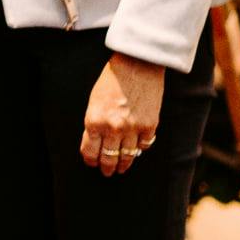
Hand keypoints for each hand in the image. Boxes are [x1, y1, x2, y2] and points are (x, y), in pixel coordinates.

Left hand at [80, 51, 164, 175]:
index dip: (91, 160)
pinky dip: (140, 149)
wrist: (136, 66)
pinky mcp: (150, 126)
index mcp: (94, 121)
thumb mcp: (93, 102)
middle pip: (109, 157)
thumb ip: (94, 123)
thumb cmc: (111, 81)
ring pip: (127, 155)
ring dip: (124, 163)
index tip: (92, 163)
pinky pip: (145, 145)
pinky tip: (137, 150)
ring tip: (122, 168)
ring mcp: (133, 128)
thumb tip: (96, 142)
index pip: (90, 151)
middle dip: (107, 167)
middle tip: (107, 172)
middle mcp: (113, 128)